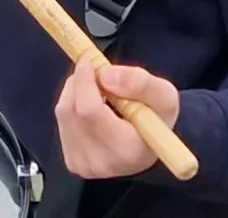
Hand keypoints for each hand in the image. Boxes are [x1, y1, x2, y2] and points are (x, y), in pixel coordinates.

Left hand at [55, 63, 182, 180]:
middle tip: (95, 71)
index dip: (85, 82)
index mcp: (127, 150)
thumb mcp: (164, 95)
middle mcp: (102, 163)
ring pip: (64, 113)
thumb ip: (140, 82)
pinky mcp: (74, 162)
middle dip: (80, 83)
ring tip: (97, 90)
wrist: (152, 145)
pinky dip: (72, 105)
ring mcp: (84, 165)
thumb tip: (105, 75)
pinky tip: (90, 106)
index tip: (88, 62)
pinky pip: (63, 122)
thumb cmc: (158, 119)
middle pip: (72, 111)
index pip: (90, 111)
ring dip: (75, 92)